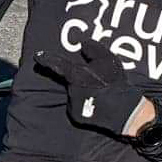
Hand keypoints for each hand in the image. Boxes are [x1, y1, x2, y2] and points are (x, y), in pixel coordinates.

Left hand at [35, 43, 151, 136]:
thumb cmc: (115, 84)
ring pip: (76, 93)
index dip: (46, 59)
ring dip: (85, 91)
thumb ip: (93, 50)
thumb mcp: (108, 60)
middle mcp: (71, 90)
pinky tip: (100, 103)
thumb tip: (82, 44)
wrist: (124, 111)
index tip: (37, 56)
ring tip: (103, 93)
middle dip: (81, 79)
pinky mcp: (77, 117)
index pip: (57, 64)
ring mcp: (73, 104)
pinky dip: (86, 103)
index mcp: (76, 75)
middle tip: (98, 81)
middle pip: (72, 81)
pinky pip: (78, 106)